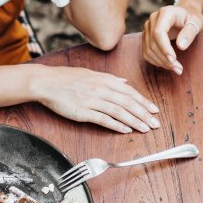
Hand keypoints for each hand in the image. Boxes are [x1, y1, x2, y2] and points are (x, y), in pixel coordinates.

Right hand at [33, 66, 159, 133]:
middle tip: (155, 123)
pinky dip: (116, 125)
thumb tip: (124, 82)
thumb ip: (109, 78)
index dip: (143, 101)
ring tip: (145, 128)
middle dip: (143, 113)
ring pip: (119, 111)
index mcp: (103, 79)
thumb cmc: (67, 77)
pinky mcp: (83, 112)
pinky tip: (126, 130)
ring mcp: (92, 100)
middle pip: (127, 102)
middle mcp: (100, 89)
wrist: (47, 82)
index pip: (129, 91)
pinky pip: (103, 119)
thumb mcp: (90, 73)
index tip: (154, 109)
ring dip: (134, 121)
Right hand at [141, 1, 202, 74]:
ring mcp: (148, 28)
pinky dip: (156, 61)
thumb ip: (189, 33)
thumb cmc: (191, 18)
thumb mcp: (196, 23)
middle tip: (179, 69)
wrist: (184, 15)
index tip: (173, 60)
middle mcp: (153, 19)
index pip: (158, 32)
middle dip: (165, 59)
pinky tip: (167, 64)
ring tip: (176, 68)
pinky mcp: (146, 37)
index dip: (164, 48)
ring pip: (148, 50)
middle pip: (153, 43)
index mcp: (165, 13)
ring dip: (161, 62)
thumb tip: (180, 46)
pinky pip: (146, 52)